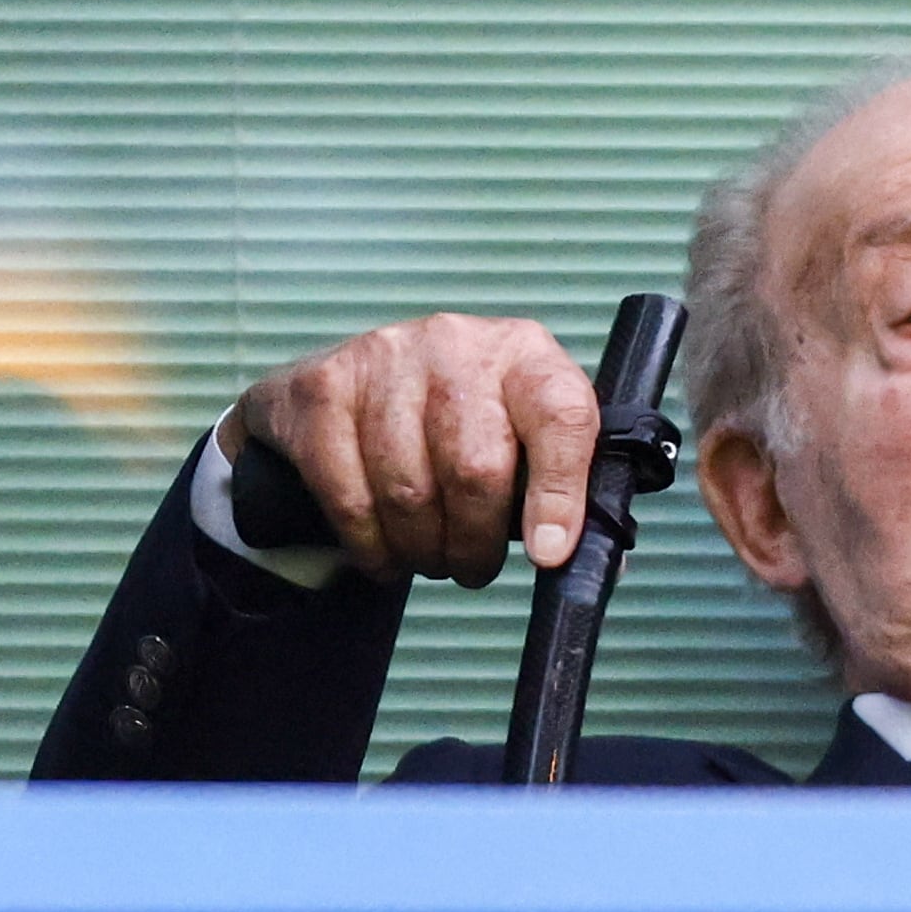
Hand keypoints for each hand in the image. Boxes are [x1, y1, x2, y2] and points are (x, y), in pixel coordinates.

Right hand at [223, 314, 598, 583]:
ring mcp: (385, 358)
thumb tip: (586, 564)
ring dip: (423, 548)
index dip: (558, 494)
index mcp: (527, 355)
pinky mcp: (324, 388)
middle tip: (474, 568)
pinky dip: (370, 543)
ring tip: (432, 558)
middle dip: (477, 541)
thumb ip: (564, 495)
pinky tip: (385, 553)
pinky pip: (349, 494)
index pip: (561, 418)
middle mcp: (458, 343)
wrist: (358, 384)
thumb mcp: (525, 440)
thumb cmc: (461, 422)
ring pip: (410, 489)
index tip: (549, 553)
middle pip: (476, 467)